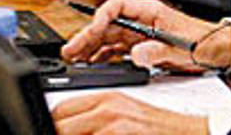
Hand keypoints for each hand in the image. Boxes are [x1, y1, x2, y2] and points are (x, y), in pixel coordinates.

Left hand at [53, 92, 206, 134]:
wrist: (182, 132)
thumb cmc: (155, 127)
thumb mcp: (123, 114)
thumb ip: (96, 117)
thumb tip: (69, 126)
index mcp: (106, 98)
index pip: (61, 109)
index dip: (52, 124)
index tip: (48, 129)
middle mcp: (107, 109)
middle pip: (60, 124)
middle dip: (56, 132)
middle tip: (53, 132)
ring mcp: (112, 126)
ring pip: (70, 132)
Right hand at [61, 0, 230, 73]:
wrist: (216, 48)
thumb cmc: (202, 41)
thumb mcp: (179, 48)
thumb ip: (157, 51)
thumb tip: (136, 54)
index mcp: (151, 11)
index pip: (118, 5)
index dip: (101, 16)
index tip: (92, 30)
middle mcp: (143, 19)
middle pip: (108, 23)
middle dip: (88, 35)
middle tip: (70, 50)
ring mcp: (141, 32)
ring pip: (109, 36)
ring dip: (91, 47)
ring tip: (74, 58)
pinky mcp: (142, 44)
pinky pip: (117, 48)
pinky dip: (103, 55)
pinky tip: (93, 63)